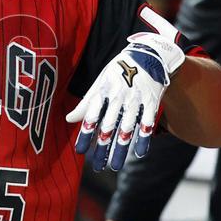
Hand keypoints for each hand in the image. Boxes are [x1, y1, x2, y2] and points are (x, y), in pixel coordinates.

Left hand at [65, 32, 184, 170]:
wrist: (146, 54)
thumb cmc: (118, 71)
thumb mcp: (100, 82)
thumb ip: (86, 103)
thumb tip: (69, 119)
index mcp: (103, 90)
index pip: (92, 115)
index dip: (86, 133)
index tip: (80, 151)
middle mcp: (118, 96)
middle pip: (109, 125)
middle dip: (103, 146)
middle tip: (98, 166)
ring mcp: (135, 99)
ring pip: (127, 127)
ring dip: (121, 147)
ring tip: (115, 166)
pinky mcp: (151, 101)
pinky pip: (147, 122)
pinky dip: (144, 138)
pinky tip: (139, 153)